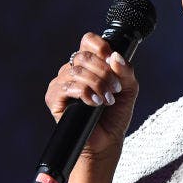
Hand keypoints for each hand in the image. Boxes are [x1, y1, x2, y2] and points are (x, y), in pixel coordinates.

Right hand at [44, 32, 138, 161]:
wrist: (107, 141)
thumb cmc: (115, 115)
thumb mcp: (128, 89)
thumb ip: (125, 71)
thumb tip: (115, 56)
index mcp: (90, 64)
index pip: (88, 41)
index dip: (99, 46)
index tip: (111, 59)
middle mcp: (73, 70)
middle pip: (84, 56)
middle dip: (104, 72)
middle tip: (115, 89)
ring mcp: (61, 83)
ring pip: (77, 71)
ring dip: (98, 84)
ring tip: (107, 100)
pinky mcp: (54, 98)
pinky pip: (68, 86)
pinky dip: (85, 93)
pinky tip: (94, 103)